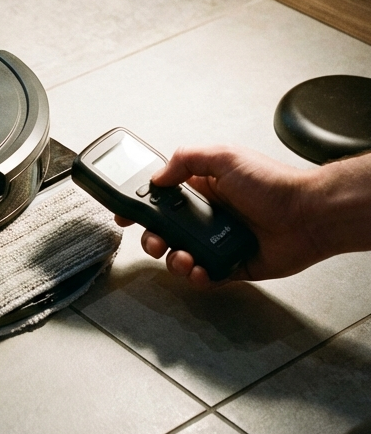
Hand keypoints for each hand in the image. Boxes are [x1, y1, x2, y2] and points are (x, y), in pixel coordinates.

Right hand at [114, 145, 322, 285]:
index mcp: (201, 189)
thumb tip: (158, 177)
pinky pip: (205, 276)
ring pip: (179, 256)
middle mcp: (206, 216)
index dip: (140, 207)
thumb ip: (185, 160)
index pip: (161, 199)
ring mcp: (216, 242)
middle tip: (156, 240)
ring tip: (183, 257)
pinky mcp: (231, 265)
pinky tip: (200, 270)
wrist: (308, 215)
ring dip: (174, 260)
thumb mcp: (224, 156)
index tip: (125, 214)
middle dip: (152, 239)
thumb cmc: (273, 184)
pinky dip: (198, 277)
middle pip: (164, 232)